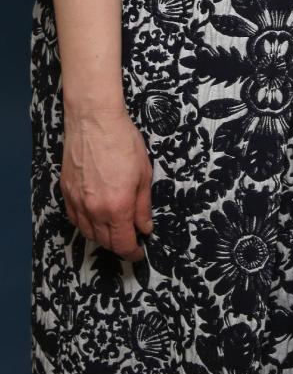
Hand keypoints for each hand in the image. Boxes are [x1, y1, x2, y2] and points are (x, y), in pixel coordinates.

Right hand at [60, 109, 153, 260]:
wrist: (94, 121)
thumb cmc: (123, 141)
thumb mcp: (144, 174)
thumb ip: (143, 206)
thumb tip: (145, 227)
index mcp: (118, 207)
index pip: (123, 243)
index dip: (133, 253)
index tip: (139, 253)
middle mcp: (95, 210)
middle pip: (106, 242)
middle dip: (119, 246)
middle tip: (130, 241)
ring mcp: (77, 202)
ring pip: (89, 233)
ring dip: (103, 238)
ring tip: (115, 232)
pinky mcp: (66, 192)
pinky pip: (75, 219)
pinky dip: (86, 225)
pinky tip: (95, 220)